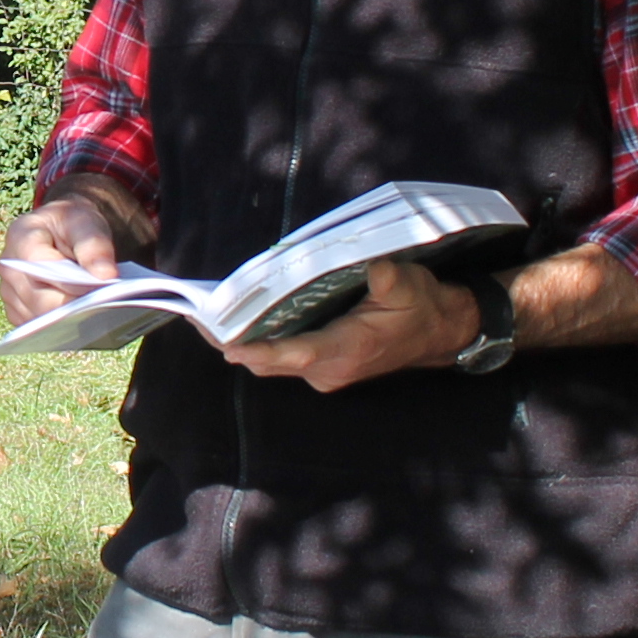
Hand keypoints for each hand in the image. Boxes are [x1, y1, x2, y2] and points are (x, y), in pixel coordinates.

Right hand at [0, 192, 126, 325]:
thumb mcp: (87, 223)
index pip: (39, 264)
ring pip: (38, 317)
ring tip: (95, 317)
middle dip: (71, 307)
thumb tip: (106, 276)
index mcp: (21, 235)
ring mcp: (8, 290)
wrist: (62, 233)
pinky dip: (59, 328)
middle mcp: (8, 266)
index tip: (96, 292)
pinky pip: (37, 329)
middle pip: (37, 298)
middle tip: (103, 313)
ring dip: (67, 321)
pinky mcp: (16, 310)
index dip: (67, 282)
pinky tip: (81, 323)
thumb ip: (94, 245)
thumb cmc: (72, 226)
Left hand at [222, 256, 476, 391]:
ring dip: (239, 341)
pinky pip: (279, 358)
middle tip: (197, 316)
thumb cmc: (421, 306)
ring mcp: (322, 372)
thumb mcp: (409, 285)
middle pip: (269, 362)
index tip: (228, 344)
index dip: (260, 350)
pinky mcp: (321, 366)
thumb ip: (389, 279)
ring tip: (203, 316)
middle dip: (233, 341)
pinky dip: (255, 341)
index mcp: (347, 352)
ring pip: (270, 362)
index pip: (294, 354)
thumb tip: (373, 266)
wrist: (440, 331)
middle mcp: (328, 370)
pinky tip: (234, 319)